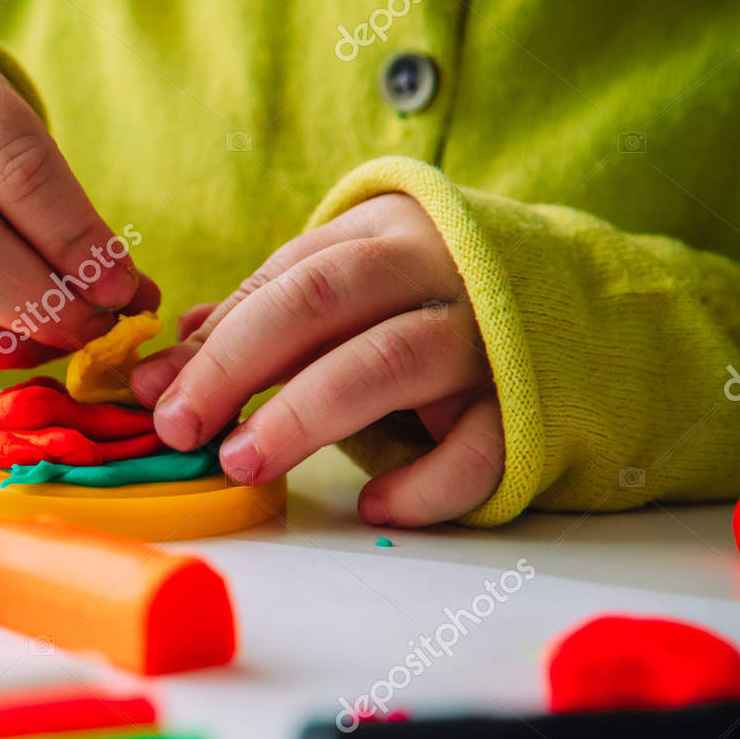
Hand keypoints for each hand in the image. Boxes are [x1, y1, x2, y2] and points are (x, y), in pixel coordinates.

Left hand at [130, 193, 502, 525]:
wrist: (583, 311)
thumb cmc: (427, 304)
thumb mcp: (347, 291)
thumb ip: (258, 322)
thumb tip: (158, 374)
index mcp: (383, 232)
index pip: (283, 279)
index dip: (214, 341)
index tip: (156, 396)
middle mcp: (437, 269)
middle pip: (323, 301)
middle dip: (238, 366)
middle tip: (183, 427)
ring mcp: (487, 335)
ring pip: (389, 362)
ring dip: (305, 414)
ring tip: (242, 461)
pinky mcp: (531, 404)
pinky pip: (476, 447)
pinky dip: (421, 483)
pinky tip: (370, 506)